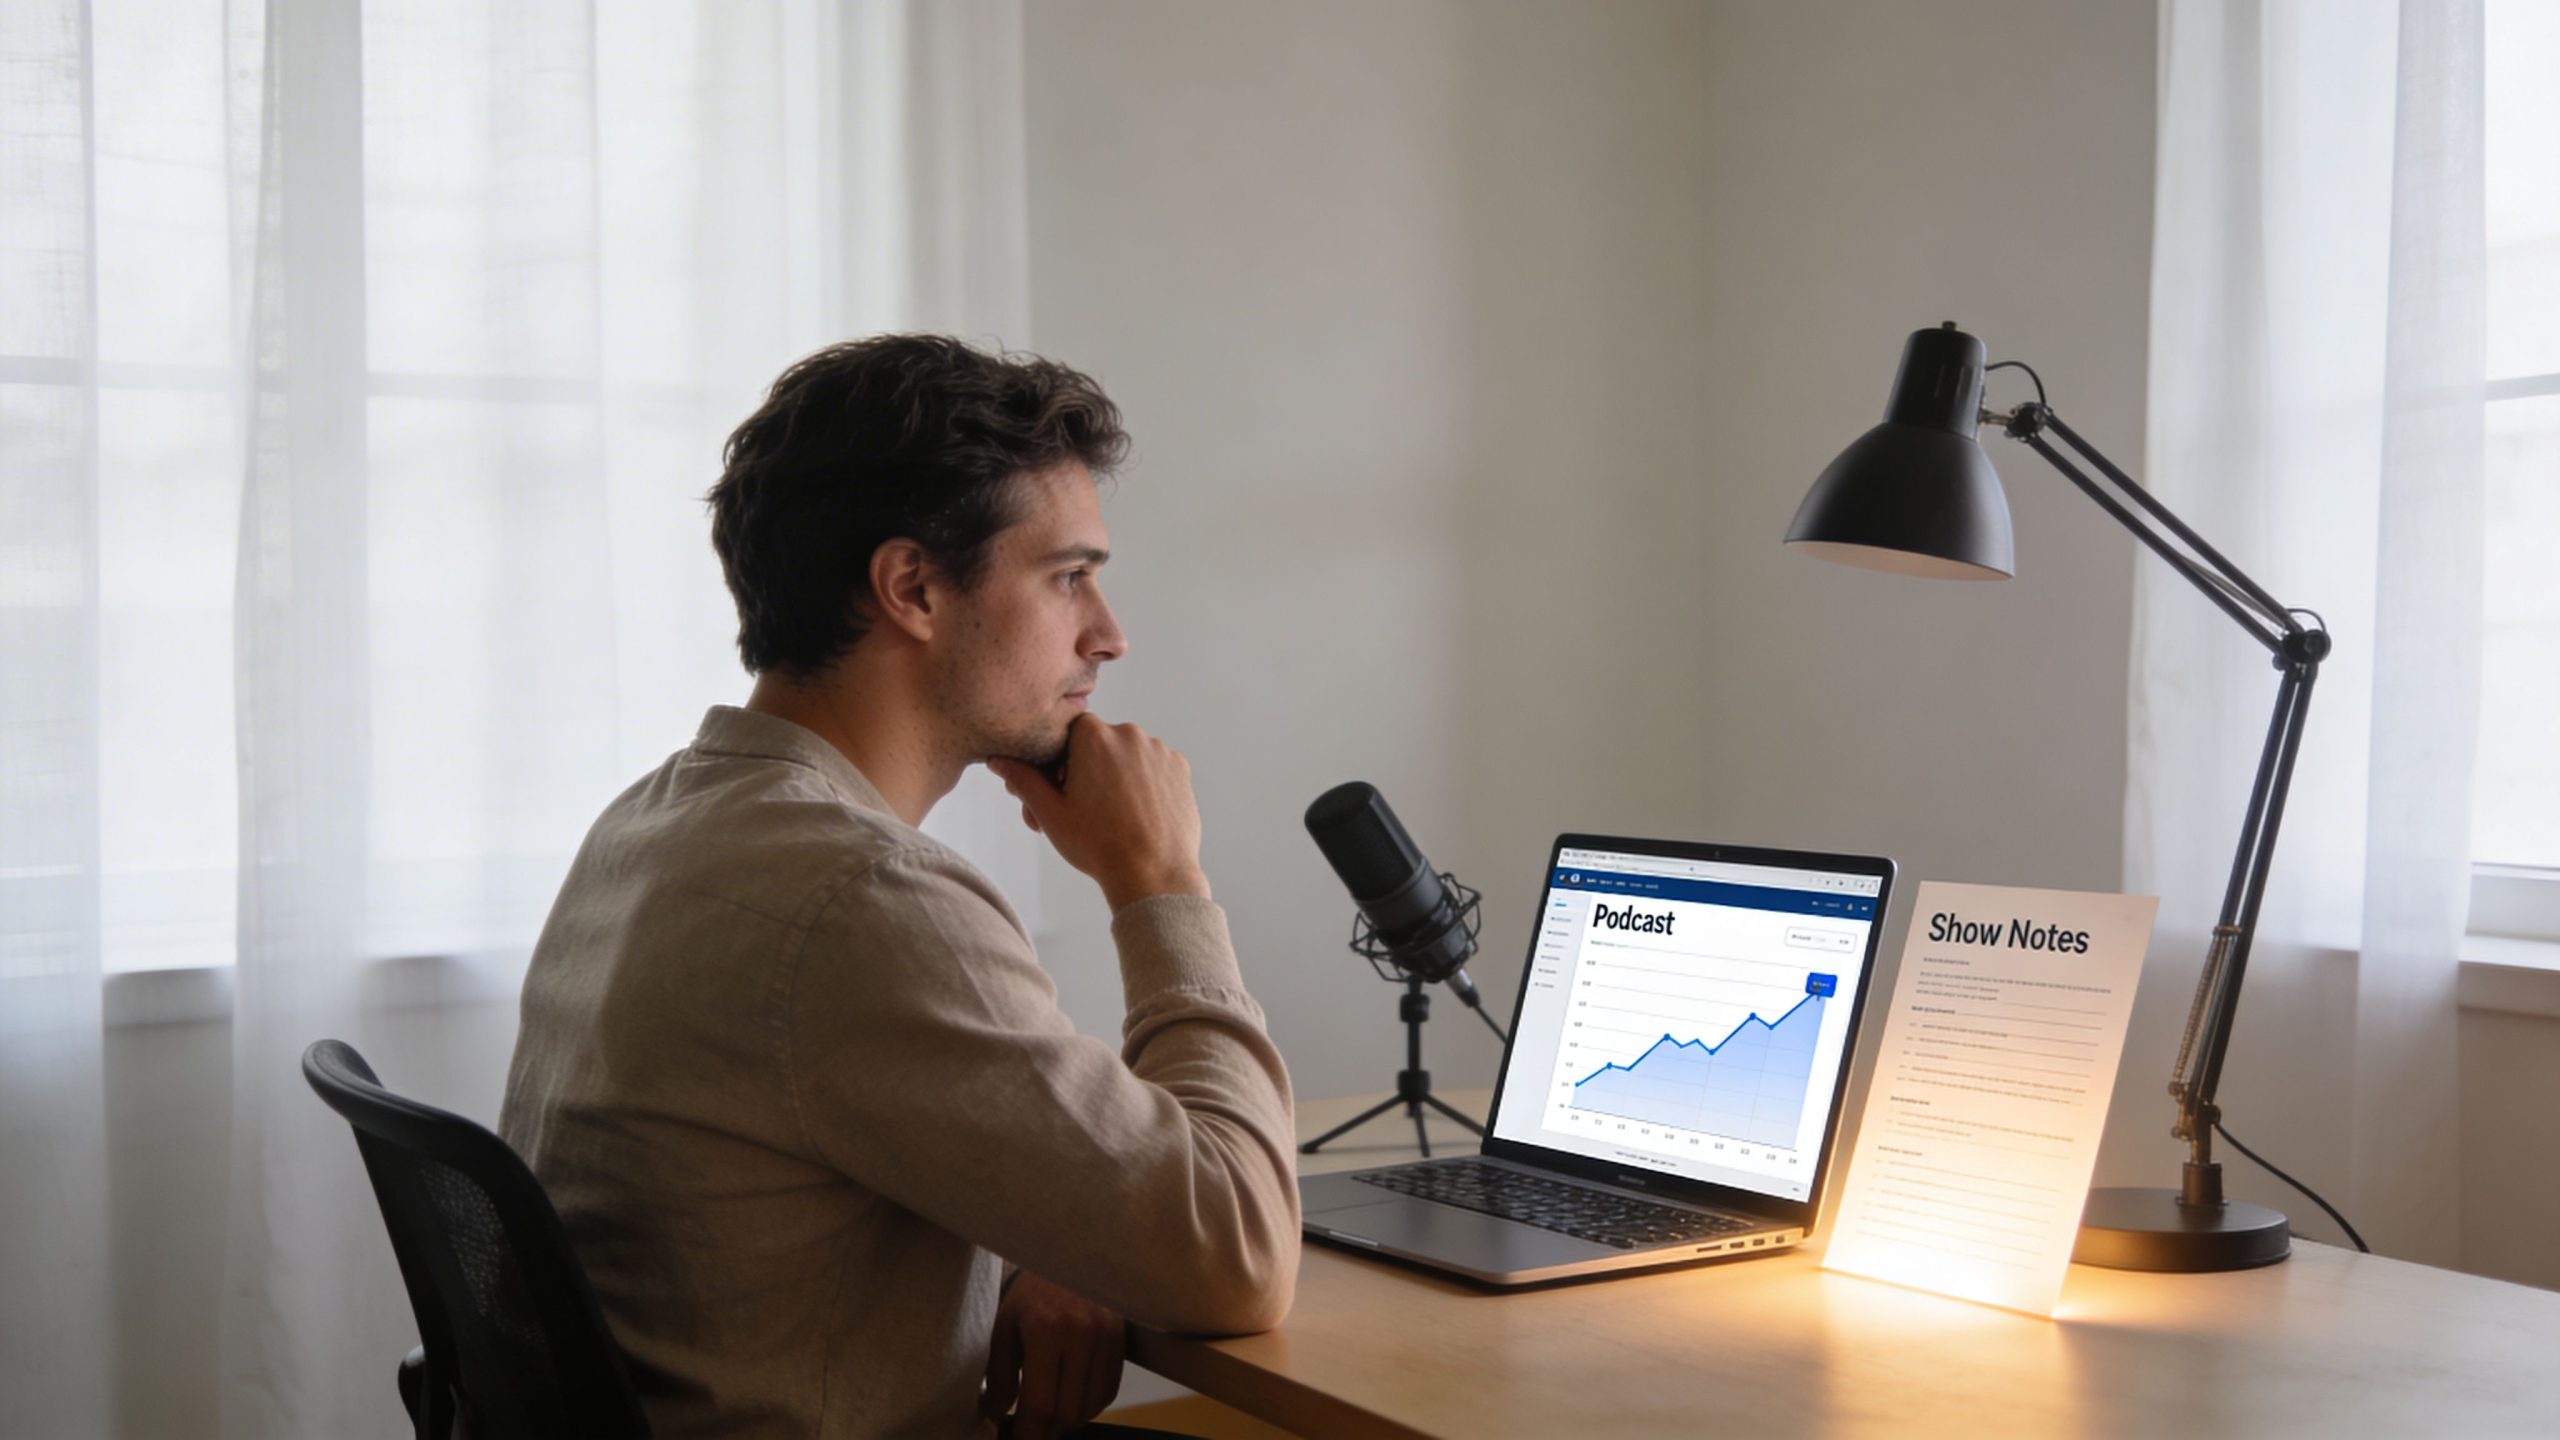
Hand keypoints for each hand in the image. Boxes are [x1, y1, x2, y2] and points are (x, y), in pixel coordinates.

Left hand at [980, 1271, 1125, 1439]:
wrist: (1066, 1255)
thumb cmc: (1029, 1294)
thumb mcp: (1004, 1328)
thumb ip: (998, 1376)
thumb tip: (996, 1415)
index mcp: (1047, 1329)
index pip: (1041, 1403)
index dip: (1028, 1432)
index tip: (1017, 1438)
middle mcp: (1083, 1333)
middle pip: (1069, 1412)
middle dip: (1047, 1429)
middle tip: (1030, 1426)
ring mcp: (1107, 1336)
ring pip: (1092, 1406)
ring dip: (1069, 1419)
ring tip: (1049, 1410)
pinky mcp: (1121, 1339)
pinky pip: (1109, 1391)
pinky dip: (1090, 1404)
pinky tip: (1071, 1395)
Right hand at [987, 714, 1210, 910]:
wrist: (1153, 873)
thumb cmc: (1098, 845)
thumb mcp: (1050, 813)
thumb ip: (1023, 779)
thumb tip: (998, 760)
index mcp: (1092, 736)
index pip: (1066, 734)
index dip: (1058, 763)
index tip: (1058, 791)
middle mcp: (1129, 733)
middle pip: (1097, 745)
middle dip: (1084, 772)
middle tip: (1079, 812)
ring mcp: (1158, 750)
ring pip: (1126, 756)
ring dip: (1114, 777)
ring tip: (1110, 818)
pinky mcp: (1180, 768)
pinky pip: (1152, 768)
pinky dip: (1142, 785)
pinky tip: (1134, 815)